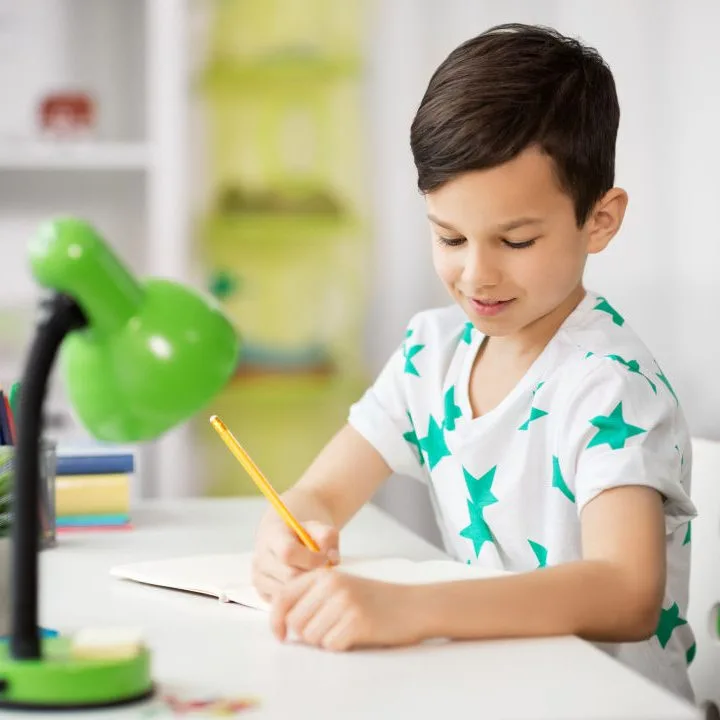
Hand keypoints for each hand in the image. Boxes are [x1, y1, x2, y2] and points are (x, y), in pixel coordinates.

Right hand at [252, 516, 338, 601]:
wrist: (285, 539)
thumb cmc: (303, 534)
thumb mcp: (318, 527)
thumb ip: (328, 536)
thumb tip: (332, 559)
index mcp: (273, 536)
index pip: (287, 552)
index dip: (310, 558)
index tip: (325, 558)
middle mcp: (260, 557)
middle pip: (288, 575)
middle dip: (311, 576)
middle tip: (323, 572)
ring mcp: (259, 577)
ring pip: (286, 592)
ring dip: (305, 588)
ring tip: (314, 578)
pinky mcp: (261, 592)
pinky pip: (282, 602)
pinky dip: (297, 597)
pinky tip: (305, 586)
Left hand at [270, 569, 423, 650]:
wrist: (412, 605)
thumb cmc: (373, 600)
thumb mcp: (341, 586)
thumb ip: (312, 597)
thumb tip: (283, 622)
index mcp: (324, 574)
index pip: (284, 596)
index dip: (276, 620)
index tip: (280, 635)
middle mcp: (332, 585)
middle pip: (295, 622)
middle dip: (307, 634)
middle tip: (329, 630)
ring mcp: (344, 603)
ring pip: (311, 637)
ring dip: (325, 640)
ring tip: (344, 629)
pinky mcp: (357, 622)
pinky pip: (331, 645)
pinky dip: (340, 646)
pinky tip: (355, 635)